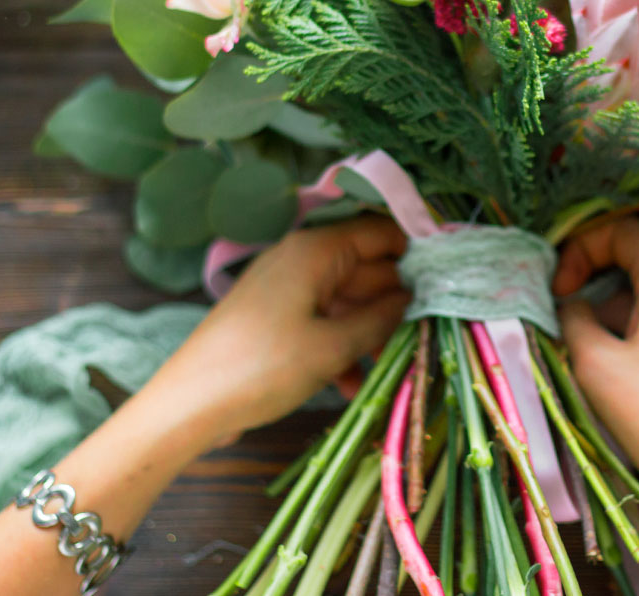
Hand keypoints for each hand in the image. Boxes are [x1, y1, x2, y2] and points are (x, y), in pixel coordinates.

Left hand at [149, 216, 409, 444]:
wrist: (188, 407)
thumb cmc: (261, 368)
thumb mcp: (332, 347)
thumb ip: (381, 318)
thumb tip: (416, 298)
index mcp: (316, 250)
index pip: (381, 232)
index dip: (417, 253)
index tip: (449, 282)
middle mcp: (302, 260)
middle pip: (368, 269)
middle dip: (397, 303)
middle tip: (428, 336)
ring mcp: (287, 289)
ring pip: (348, 301)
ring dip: (371, 333)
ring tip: (393, 368)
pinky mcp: (276, 319)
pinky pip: (324, 323)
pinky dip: (342, 349)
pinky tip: (353, 388)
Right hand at [554, 218, 638, 595]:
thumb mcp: (594, 361)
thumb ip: (573, 317)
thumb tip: (571, 304)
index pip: (624, 228)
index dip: (581, 247)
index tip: (558, 287)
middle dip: (599, 258)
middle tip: (568, 289)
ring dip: (615, 290)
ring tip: (587, 330)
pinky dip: (636, 312)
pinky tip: (616, 351)